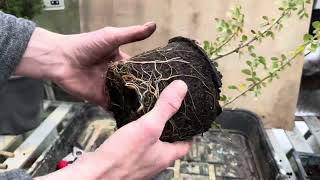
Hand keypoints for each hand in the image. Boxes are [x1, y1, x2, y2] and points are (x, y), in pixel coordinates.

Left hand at [15, 22, 155, 106]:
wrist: (61, 59)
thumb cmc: (86, 45)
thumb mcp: (112, 37)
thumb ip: (133, 34)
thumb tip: (154, 25)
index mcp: (121, 61)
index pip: (139, 69)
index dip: (150, 74)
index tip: (166, 82)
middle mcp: (117, 75)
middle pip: (134, 85)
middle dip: (145, 92)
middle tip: (163, 101)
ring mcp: (109, 88)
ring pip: (127, 97)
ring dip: (136, 103)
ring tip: (154, 111)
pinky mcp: (100, 99)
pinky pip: (115, 106)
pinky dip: (123, 111)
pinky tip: (136, 118)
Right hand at [36, 80, 191, 179]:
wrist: (95, 174)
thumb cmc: (122, 157)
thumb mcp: (148, 126)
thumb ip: (165, 108)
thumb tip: (182, 88)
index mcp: (166, 156)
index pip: (186, 144)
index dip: (190, 131)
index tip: (189, 118)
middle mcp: (154, 161)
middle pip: (168, 143)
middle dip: (169, 128)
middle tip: (167, 111)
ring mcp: (139, 162)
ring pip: (151, 144)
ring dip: (151, 131)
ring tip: (148, 114)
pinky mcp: (124, 160)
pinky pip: (134, 145)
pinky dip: (135, 135)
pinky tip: (128, 126)